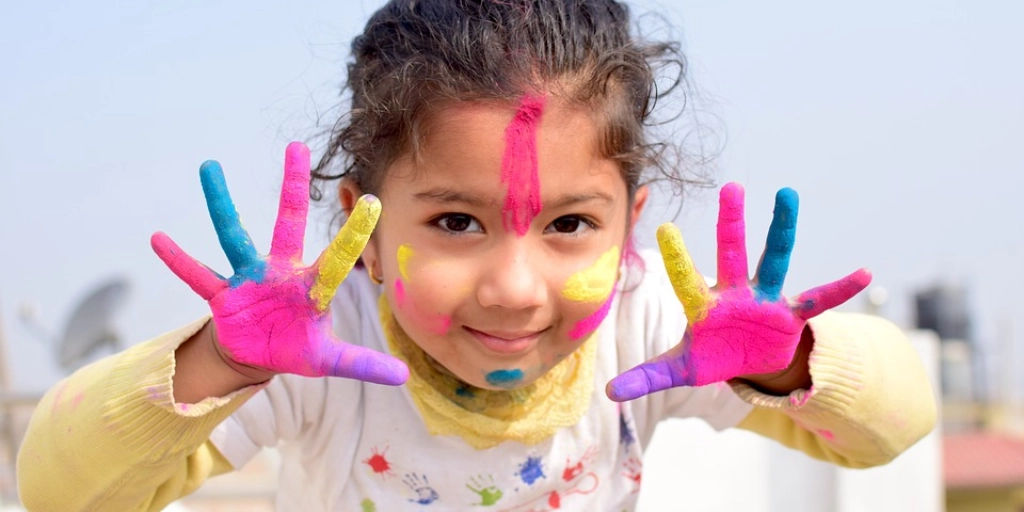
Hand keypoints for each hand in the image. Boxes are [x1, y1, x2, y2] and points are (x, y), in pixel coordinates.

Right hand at [151, 142, 407, 384]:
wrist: (257, 354)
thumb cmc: (296, 347)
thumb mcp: (329, 360)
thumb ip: (363, 363)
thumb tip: (404, 376)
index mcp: (311, 286)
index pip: (338, 258)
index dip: (354, 234)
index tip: (374, 202)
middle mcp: (281, 271)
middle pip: (288, 222)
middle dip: (293, 187)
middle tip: (297, 146)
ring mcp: (249, 278)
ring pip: (233, 235)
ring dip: (220, 203)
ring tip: (209, 166)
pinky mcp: (222, 294)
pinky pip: (197, 275)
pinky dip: (178, 260)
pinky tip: (157, 238)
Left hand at [606, 182, 869, 400]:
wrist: (751, 362)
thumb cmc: (713, 356)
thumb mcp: (681, 369)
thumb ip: (647, 376)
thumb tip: (608, 393)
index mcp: (704, 306)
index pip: (687, 280)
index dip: (678, 258)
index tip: (664, 227)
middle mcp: (735, 294)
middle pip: (731, 254)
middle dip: (731, 224)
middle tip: (730, 186)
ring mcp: (765, 300)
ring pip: (775, 260)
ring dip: (782, 230)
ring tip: (788, 195)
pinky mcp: (791, 314)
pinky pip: (818, 300)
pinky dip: (840, 290)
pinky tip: (864, 274)